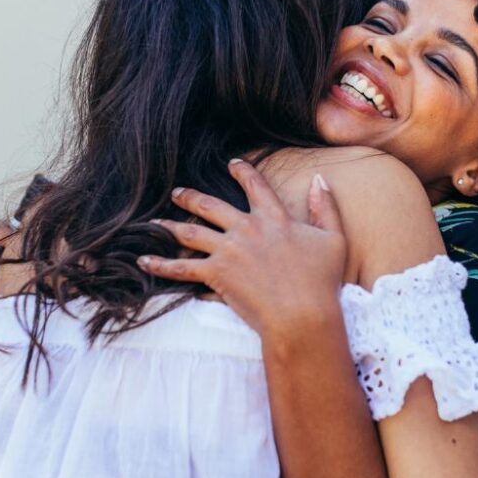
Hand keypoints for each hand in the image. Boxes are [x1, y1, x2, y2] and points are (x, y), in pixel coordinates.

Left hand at [137, 159, 346, 338]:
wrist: (303, 314)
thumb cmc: (322, 281)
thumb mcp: (333, 239)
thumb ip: (325, 206)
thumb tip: (319, 179)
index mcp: (274, 218)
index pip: (255, 186)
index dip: (243, 172)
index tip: (232, 163)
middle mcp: (247, 228)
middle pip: (211, 205)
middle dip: (191, 197)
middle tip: (177, 192)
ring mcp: (229, 250)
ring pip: (190, 232)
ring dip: (170, 226)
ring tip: (154, 223)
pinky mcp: (216, 273)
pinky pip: (181, 267)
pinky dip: (160, 264)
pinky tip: (143, 261)